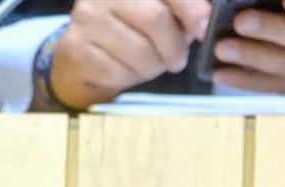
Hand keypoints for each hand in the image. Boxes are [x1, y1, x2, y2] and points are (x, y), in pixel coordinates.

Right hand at [50, 0, 214, 108]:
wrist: (85, 59)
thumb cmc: (133, 34)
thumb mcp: (163, 16)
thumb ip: (185, 12)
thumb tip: (208, 20)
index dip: (191, 9)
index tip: (204, 29)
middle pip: (156, 19)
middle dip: (174, 47)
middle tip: (176, 60)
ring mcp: (87, 17)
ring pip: (140, 51)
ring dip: (154, 67)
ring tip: (149, 64)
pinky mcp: (77, 47)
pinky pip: (120, 71)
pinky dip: (131, 78)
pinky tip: (127, 70)